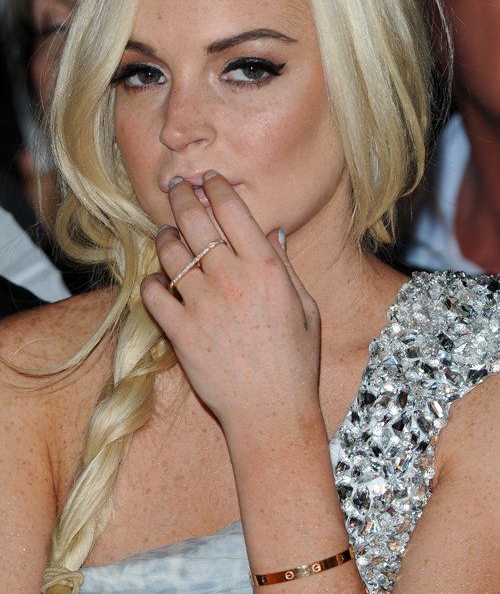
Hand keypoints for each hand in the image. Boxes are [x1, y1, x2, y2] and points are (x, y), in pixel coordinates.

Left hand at [140, 172, 319, 430]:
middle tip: (175, 188)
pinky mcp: (180, 331)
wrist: (271, 412)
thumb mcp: (304, 307)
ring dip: (165, 236)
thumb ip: (283, 266)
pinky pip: (153, 293)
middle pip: (195, 221)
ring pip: (170, 252)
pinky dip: (152, 282)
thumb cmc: (295, 362)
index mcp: (265, 268)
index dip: (216, 188)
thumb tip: (270, 232)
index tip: (209, 180)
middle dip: (181, 196)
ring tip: (167, 233)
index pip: (232, 210)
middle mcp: (231, 278)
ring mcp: (202, 304)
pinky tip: (159, 281)